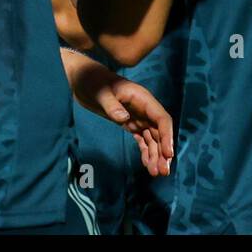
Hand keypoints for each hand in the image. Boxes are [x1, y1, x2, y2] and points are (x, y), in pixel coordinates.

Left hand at [66, 51, 174, 175]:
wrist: (83, 78)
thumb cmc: (92, 80)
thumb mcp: (101, 92)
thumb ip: (112, 105)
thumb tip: (125, 119)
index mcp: (142, 98)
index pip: (161, 119)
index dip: (167, 136)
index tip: (168, 154)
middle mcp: (144, 108)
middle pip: (159, 131)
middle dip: (162, 151)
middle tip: (163, 172)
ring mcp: (137, 116)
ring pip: (152, 138)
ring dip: (155, 155)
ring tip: (155, 173)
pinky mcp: (129, 122)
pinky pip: (142, 139)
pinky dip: (145, 151)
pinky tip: (146, 164)